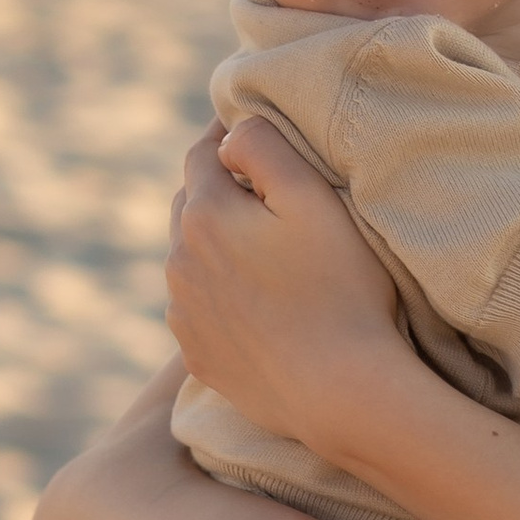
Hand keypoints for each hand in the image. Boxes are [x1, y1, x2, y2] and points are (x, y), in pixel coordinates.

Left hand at [164, 118, 400, 450]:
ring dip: (216, 243)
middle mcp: (179, 262)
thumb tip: (229, 134)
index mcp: (204, 215)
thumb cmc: (338, 289)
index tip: (247, 129)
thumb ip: (264, 148)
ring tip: (260, 248)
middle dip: (218, 188)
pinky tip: (257, 301)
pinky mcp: (198, 354)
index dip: (226, 134)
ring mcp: (185, 313)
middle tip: (260, 188)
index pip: (203, 154)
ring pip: (191, 258)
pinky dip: (218, 293)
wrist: (340, 390)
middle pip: (190, 204)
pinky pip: (199, 308)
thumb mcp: (312, 198)